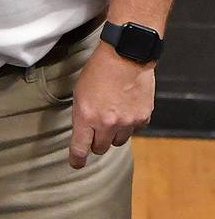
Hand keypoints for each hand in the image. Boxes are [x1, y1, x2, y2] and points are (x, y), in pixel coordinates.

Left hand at [68, 42, 154, 168]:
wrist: (126, 55)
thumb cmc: (98, 69)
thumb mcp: (80, 91)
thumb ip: (82, 114)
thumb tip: (84, 132)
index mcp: (86, 115)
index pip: (80, 147)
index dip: (76, 159)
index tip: (76, 163)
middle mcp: (106, 123)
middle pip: (100, 148)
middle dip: (96, 141)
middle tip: (96, 127)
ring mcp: (126, 122)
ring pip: (118, 141)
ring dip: (114, 133)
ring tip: (112, 112)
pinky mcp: (143, 118)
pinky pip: (134, 130)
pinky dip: (130, 123)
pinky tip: (126, 106)